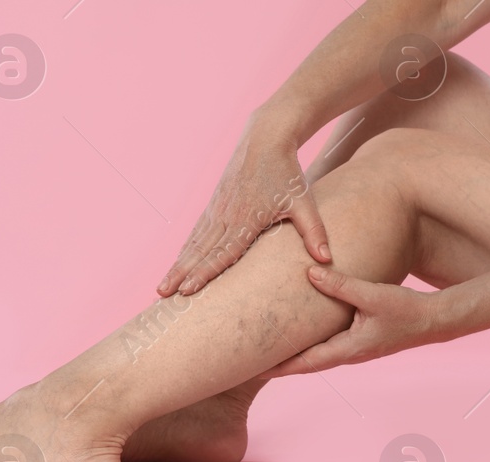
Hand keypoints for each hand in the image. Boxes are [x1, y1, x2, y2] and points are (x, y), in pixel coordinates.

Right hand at [157, 121, 330, 296]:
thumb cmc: (287, 172)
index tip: (188, 290)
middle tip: (162, 296)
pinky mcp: (214, 204)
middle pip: (200, 251)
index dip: (205, 272)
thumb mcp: (305, 202)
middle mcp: (226, 215)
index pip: (223, 251)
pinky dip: (185, 250)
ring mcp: (217, 209)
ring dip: (177, 265)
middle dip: (181, 275)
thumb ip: (315, 232)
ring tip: (162, 288)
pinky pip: (197, 232)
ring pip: (194, 243)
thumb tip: (327, 260)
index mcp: (246, 217)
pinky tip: (177, 263)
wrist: (266, 138)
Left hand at [261, 266, 461, 377]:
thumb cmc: (407, 311)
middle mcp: (349, 354)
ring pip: (317, 355)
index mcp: (348, 349)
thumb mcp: (372, 295)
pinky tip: (302, 334)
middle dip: (280, 363)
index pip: (305, 363)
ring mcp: (355, 349)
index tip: (252, 369)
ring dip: (295, 354)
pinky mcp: (361, 340)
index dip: (278, 367)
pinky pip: (328, 345)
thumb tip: (309, 273)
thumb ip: (340, 285)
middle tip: (249, 361)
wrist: (435, 321)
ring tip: (270, 348)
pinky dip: (311, 344)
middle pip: (306, 363)